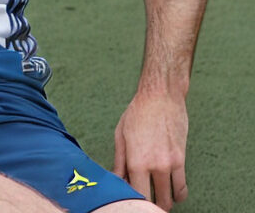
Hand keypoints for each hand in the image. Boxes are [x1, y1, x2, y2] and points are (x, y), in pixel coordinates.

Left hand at [113, 91, 188, 210]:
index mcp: (136, 161)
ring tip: (157, 199)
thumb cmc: (137, 114)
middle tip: (143, 202)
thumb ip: (119, 162)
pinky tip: (171, 193)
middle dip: (150, 204)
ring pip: (171, 197)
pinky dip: (177, 194)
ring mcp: (171, 164)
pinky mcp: (182, 160)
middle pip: (157, 200)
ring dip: (165, 201)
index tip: (130, 200)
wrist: (161, 97)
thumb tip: (116, 180)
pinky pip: (182, 187)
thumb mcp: (120, 136)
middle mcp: (155, 166)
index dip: (134, 201)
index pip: (137, 194)